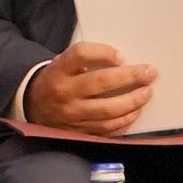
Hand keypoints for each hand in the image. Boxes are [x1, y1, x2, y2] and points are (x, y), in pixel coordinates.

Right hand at [21, 37, 160, 140]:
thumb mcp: (61, 64)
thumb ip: (83, 60)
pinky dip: (125, 120)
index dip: (103, 52)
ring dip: (133, 101)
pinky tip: (135, 111)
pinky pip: (107, 127)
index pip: (80, 54)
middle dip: (130, 77)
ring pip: (108, 109)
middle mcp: (65, 92)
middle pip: (101, 82)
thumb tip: (120, 61)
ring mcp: (72, 114)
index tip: (120, 55)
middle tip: (150, 73)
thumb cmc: (56, 79)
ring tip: (147, 93)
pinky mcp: (79, 130)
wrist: (33, 106)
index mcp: (58, 70)